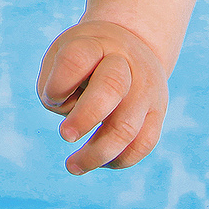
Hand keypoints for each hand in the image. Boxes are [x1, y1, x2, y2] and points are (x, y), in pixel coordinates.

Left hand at [37, 20, 167, 173]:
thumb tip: (74, 126)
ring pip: (127, 126)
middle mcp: (126, 61)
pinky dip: (119, 160)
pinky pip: (143, 144)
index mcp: (95, 42)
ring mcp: (146, 87)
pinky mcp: (157, 112)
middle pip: (112, 87)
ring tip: (72, 166)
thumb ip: (56, 87)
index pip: (76, 59)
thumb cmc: (84, 57)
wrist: (130, 43)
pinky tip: (100, 163)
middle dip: (85, 117)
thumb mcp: (62, 55)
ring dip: (97, 153)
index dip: (58, 84)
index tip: (51, 96)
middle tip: (64, 135)